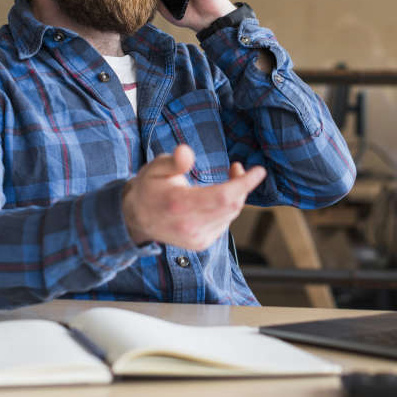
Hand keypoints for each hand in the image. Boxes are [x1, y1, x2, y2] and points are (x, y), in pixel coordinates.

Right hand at [122, 144, 266, 249]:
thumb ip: (173, 161)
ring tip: (230, 178)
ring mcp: (197, 238)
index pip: (223, 197)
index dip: (244, 183)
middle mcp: (190, 226)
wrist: (137, 219)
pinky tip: (220, 198)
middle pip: (231, 206)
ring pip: (231, 215)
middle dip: (242, 185)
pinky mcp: (201, 244)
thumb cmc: (149, 187)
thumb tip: (186, 153)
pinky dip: (229, 208)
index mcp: (179, 205)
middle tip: (237, 167)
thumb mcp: (155, 167)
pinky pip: (225, 223)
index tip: (259, 170)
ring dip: (237, 195)